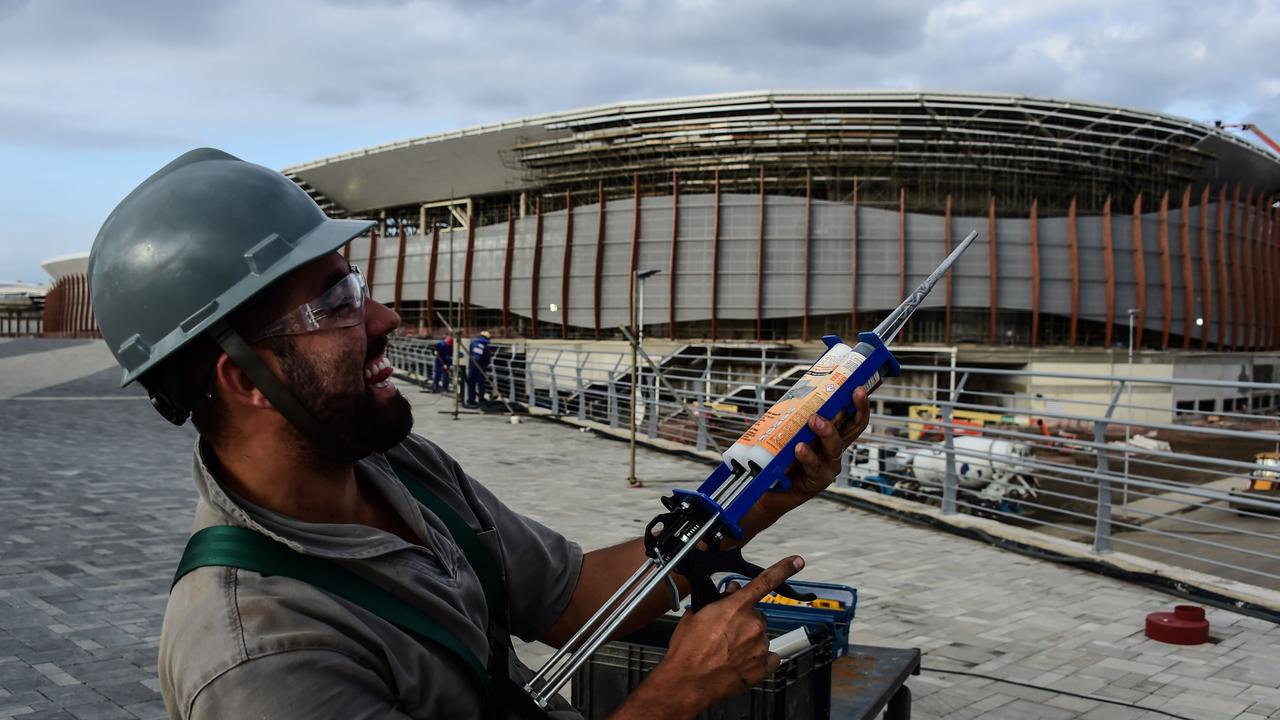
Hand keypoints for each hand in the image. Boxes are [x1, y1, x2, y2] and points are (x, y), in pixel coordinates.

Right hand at [621, 556, 802, 718]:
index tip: (797, 562)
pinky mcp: (763, 668)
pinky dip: (759, 659)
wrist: (686, 683)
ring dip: (749, 641)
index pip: (765, 582)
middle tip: (726, 633)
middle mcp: (753, 625)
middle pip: (756, 616)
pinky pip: (769, 658)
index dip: (783, 569)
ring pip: (761, 637)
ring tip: (728, 652)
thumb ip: (718, 601)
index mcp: (736, 608)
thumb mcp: (696, 616)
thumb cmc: (687, 652)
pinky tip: (741, 662)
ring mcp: (760, 647)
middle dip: (744, 621)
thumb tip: (731, 592)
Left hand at [784, 387, 870, 498]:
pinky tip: (800, 448)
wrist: (765, 488)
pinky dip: (808, 456)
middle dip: (857, 410)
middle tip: (852, 393)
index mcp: (830, 435)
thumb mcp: (787, 432)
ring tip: (814, 420)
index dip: (859, 403)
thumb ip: (793, 417)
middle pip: (853, 429)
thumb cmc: (777, 457)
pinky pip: (815, 467)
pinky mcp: (818, 481)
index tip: (859, 387)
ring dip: (826, 431)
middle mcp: (833, 449)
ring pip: (835, 446)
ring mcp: (828, 466)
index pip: (850, 416)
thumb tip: (793, 393)